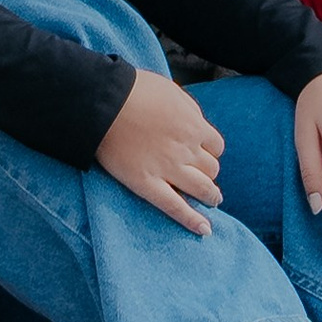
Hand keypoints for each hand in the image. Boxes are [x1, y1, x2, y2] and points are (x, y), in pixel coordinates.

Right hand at [96, 69, 226, 232]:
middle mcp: (186, 149)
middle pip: (211, 168)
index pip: (216, 145)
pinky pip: (175, 207)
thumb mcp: (172, 91)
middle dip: (209, 173)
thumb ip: (188, 110)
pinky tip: (204, 230)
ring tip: (211, 200)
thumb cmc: (135, 91)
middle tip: (205, 178)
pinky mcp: (147, 184)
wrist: (106, 103)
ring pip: (201, 188)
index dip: (211, 151)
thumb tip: (196, 122)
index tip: (204, 154)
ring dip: (210, 195)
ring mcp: (168, 169)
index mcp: (193, 125)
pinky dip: (192, 220)